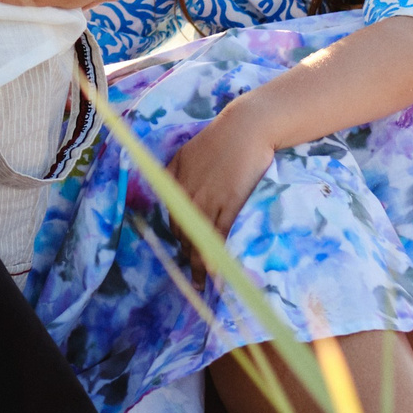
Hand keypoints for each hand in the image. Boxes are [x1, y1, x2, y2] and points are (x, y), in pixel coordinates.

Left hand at [165, 103, 273, 269]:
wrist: (246, 129)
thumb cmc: (218, 139)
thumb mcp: (186, 153)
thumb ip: (174, 173)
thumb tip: (167, 192)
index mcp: (174, 182)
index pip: (172, 220)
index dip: (177, 240)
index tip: (181, 254)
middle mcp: (187, 194)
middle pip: (183, 233)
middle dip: (187, 255)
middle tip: (193, 275)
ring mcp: (207, 200)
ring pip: (198, 238)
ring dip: (199, 264)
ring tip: (202, 283)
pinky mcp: (229, 204)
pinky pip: (218, 236)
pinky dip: (215, 255)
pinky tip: (216, 271)